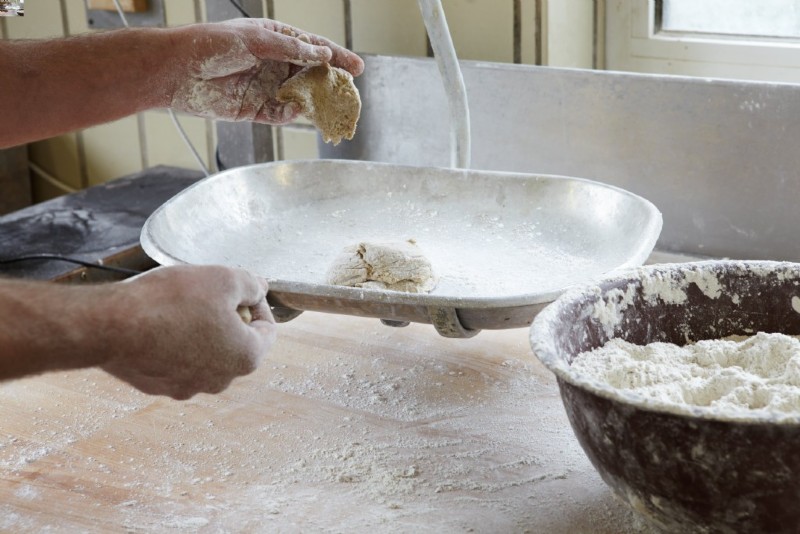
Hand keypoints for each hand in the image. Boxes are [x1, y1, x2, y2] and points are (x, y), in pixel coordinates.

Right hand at [102, 265, 276, 399]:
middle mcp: (221, 380)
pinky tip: (160, 322)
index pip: (267, 329)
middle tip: (210, 294)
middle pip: (237, 343)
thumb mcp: (223, 279)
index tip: (242, 288)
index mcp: (246, 358)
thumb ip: (251, 284)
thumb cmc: (171, 301)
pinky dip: (174, 343)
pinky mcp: (158, 387)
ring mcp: (188, 387)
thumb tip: (260, 289)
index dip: (257, 303)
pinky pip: (176, 361)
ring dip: (201, 330)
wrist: (110, 326)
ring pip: (206, 353)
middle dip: (229, 317)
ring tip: (181, 306)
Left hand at [169, 19, 363, 123]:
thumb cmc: (211, 45)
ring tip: (330, 108)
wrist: (175, 71)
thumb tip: (322, 54)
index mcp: (274, 39)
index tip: (357, 68)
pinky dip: (290, 114)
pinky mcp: (255, 109)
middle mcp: (273, 63)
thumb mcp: (256, 40)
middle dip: (330, 83)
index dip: (336, 57)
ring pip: (299, 96)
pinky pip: (280, 114)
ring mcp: (265, 87)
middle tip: (348, 93)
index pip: (313, 47)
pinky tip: (294, 110)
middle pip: (311, 74)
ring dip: (314, 102)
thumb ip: (291, 49)